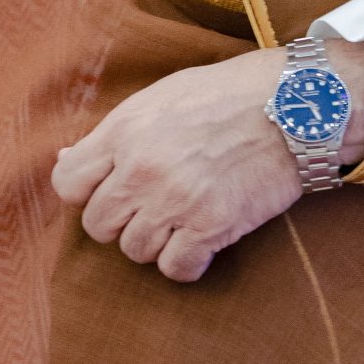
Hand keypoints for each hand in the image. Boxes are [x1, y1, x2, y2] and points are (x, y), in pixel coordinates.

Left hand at [52, 39, 363, 283]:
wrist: (295, 105)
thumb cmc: (228, 95)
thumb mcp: (161, 97)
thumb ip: (115, 132)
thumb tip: (68, 158)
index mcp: (124, 131)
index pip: (67, 183)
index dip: (85, 191)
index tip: (111, 189)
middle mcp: (142, 169)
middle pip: (99, 225)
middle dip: (122, 220)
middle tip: (152, 207)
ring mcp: (175, 201)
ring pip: (135, 251)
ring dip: (156, 241)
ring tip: (182, 219)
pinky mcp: (210, 227)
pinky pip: (175, 268)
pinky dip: (187, 261)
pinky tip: (201, 240)